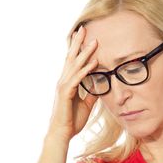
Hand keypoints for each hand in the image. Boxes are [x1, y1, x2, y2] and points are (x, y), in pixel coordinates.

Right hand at [47, 25, 98, 141]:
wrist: (62, 133)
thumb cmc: (72, 120)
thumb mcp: (86, 104)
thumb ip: (92, 93)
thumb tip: (100, 85)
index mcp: (68, 83)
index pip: (73, 62)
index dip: (78, 49)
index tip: (83, 36)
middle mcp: (64, 81)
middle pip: (71, 58)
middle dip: (78, 43)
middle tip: (84, 28)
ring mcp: (64, 86)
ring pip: (75, 65)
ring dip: (85, 53)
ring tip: (94, 42)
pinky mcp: (66, 93)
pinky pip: (78, 79)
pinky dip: (86, 70)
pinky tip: (94, 63)